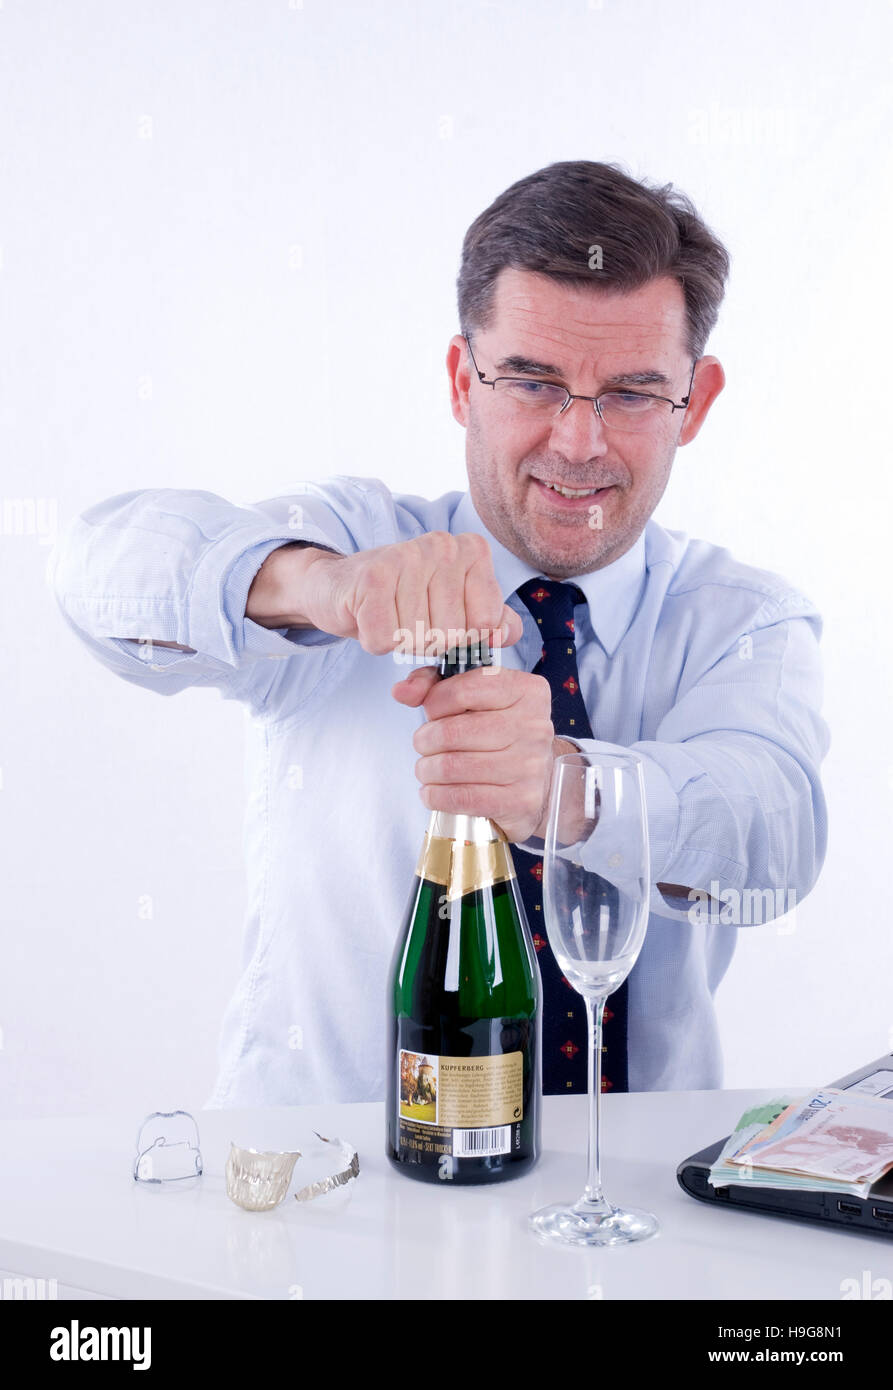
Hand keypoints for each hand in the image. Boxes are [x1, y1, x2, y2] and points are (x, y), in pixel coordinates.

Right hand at [252, 531, 523, 655]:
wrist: (342, 586)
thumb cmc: (407, 601)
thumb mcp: (457, 608)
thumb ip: (492, 622)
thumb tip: (505, 634)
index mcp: (473, 551)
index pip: (485, 625)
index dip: (463, 639)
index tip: (444, 621)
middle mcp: (444, 545)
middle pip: (452, 635)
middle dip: (429, 643)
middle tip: (410, 619)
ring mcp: (407, 556)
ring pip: (418, 639)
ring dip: (401, 642)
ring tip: (391, 615)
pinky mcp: (372, 577)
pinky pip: (385, 640)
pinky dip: (375, 642)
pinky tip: (371, 617)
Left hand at [392, 663, 573, 843]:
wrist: (541, 780)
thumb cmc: (501, 734)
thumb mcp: (476, 697)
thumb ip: (435, 684)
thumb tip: (402, 691)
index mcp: (526, 691)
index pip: (462, 690)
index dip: (434, 703)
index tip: (433, 713)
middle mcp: (533, 726)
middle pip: (451, 732)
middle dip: (424, 740)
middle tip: (424, 746)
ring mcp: (529, 765)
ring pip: (452, 767)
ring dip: (427, 770)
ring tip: (427, 769)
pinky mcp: (520, 800)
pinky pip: (462, 798)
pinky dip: (436, 795)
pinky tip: (432, 791)